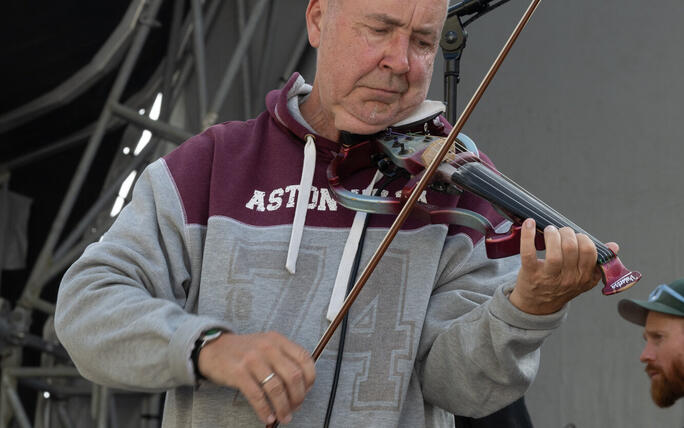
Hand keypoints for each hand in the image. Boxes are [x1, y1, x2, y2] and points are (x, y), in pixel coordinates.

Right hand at [198, 331, 315, 424]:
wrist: (214, 348)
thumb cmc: (244, 350)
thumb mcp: (267, 345)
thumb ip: (284, 358)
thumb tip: (302, 385)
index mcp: (278, 340)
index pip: (304, 359)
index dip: (310, 379)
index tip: (307, 390)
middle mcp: (267, 347)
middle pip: (293, 376)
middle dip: (298, 397)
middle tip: (295, 407)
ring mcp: (252, 360)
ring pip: (276, 389)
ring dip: (283, 407)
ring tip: (283, 416)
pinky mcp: (238, 373)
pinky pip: (257, 396)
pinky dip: (264, 410)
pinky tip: (267, 416)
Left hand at [509, 218, 618, 314]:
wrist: (538, 306)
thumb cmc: (561, 286)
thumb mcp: (584, 278)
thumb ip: (598, 262)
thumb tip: (614, 246)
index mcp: (584, 277)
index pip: (589, 252)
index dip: (583, 238)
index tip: (576, 236)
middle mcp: (568, 278)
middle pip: (571, 248)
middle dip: (566, 233)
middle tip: (560, 231)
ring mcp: (549, 277)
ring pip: (554, 252)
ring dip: (552, 234)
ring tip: (549, 230)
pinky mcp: (530, 273)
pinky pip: (529, 252)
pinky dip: (528, 236)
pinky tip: (529, 224)